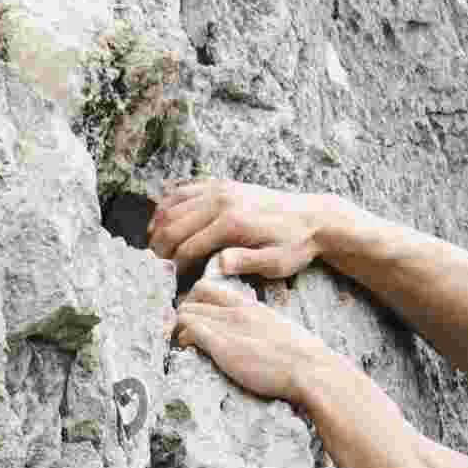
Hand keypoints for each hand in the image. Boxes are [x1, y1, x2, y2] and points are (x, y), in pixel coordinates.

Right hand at [143, 178, 349, 289]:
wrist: (313, 217)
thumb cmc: (294, 245)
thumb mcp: (276, 262)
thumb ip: (246, 262)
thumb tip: (218, 265)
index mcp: (232, 223)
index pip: (188, 246)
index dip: (174, 267)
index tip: (170, 283)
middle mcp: (222, 201)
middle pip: (174, 225)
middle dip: (160, 248)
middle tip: (156, 268)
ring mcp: (220, 189)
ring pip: (173, 205)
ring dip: (158, 226)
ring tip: (154, 248)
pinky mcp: (222, 184)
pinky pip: (184, 190)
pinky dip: (167, 205)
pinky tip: (162, 220)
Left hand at [168, 271, 327, 408]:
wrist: (309, 369)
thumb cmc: (301, 356)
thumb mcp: (278, 330)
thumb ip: (260, 327)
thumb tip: (254, 338)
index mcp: (249, 305)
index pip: (207, 287)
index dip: (193, 300)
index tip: (194, 317)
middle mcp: (235, 311)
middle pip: (191, 300)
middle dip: (182, 317)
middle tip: (183, 335)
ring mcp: (228, 326)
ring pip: (184, 314)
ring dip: (178, 329)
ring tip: (184, 345)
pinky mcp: (222, 346)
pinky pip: (189, 331)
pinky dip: (183, 340)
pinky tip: (189, 351)